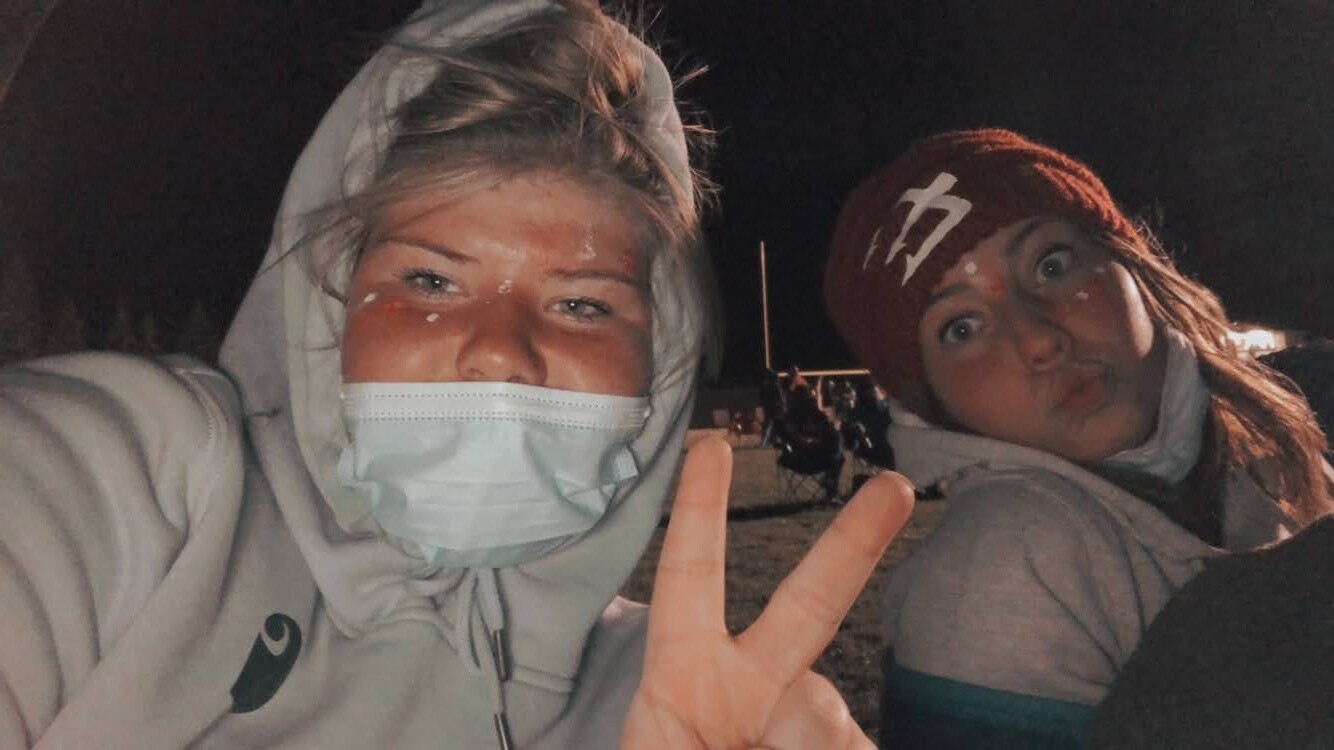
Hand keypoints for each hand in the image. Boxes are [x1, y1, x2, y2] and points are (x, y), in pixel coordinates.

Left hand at [621, 435, 914, 748]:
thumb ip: (730, 725)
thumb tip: (816, 710)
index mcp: (685, 678)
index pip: (688, 579)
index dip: (698, 511)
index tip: (714, 446)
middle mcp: (752, 689)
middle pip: (808, 606)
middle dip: (852, 543)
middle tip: (892, 488)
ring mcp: (809, 727)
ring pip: (823, 713)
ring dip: (803, 744)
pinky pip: (855, 749)